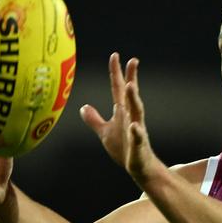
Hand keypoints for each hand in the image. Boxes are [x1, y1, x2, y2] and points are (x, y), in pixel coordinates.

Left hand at [80, 52, 159, 182]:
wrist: (138, 167)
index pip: (119, 88)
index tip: (115, 55)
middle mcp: (131, 116)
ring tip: (131, 86)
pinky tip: (134, 126)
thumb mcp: (105, 132)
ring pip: (137, 111)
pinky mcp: (138, 145)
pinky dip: (136, 131)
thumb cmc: (124, 148)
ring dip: (134, 98)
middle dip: (132, 78)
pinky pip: (138, 137)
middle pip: (131, 94)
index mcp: (122, 112)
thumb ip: (94, 119)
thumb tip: (83, 107)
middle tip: (133, 61)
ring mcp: (136, 129)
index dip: (117, 73)